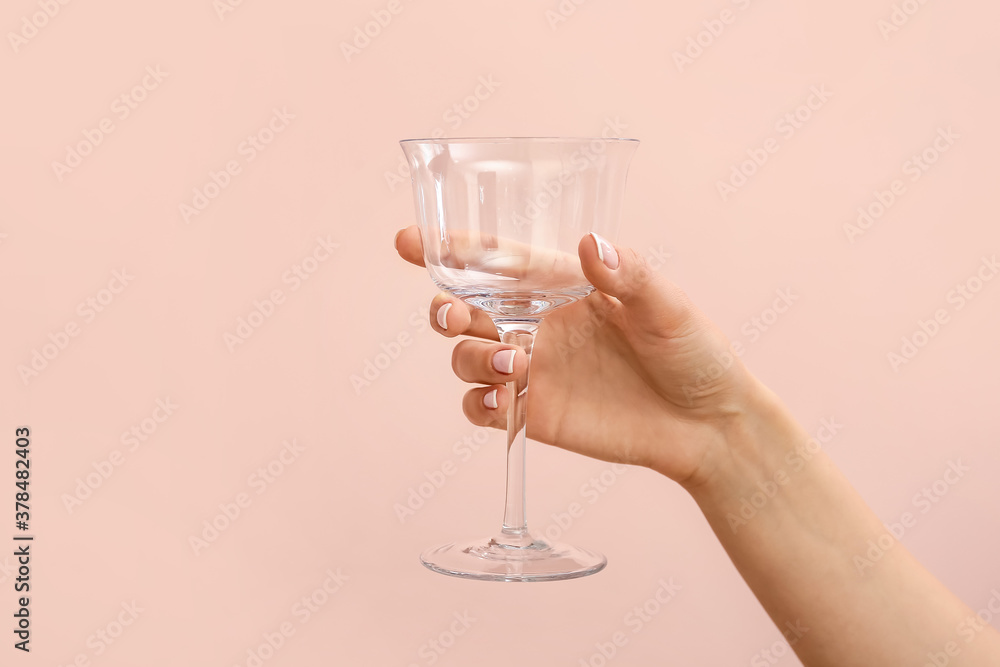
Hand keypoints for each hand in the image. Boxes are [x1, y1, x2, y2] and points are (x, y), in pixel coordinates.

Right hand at [395, 226, 762, 488]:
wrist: (707, 425)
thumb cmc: (694, 353)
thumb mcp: (668, 307)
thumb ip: (629, 276)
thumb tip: (593, 244)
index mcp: (561, 285)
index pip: (495, 261)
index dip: (450, 250)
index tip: (408, 242)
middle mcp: (536, 323)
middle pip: (465, 307)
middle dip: (445, 309)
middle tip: (455, 316)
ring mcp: (531, 369)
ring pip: (466, 356)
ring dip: (469, 358)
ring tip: (513, 366)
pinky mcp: (532, 413)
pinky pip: (481, 406)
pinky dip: (477, 402)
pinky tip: (500, 402)